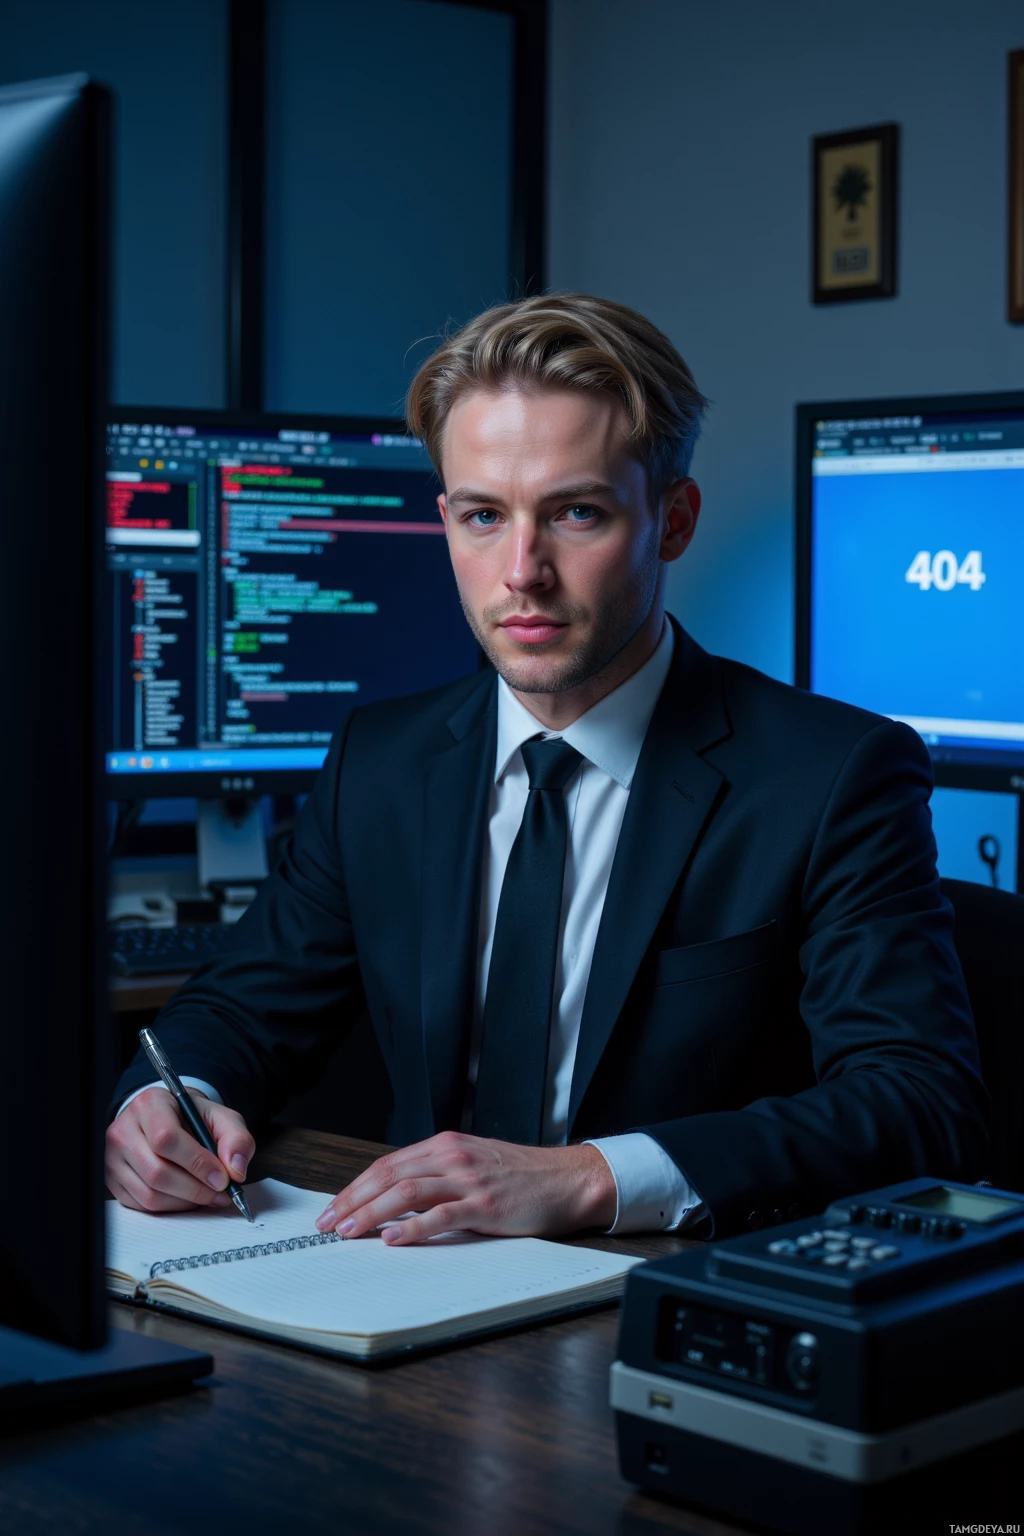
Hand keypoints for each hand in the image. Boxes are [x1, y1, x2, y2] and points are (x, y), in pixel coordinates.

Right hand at [105, 1086, 255, 1213]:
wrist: (168, 1119)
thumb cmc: (192, 1119)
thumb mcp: (221, 1118)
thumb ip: (236, 1139)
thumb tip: (236, 1170)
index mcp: (149, 1105)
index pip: (167, 1138)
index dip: (197, 1163)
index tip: (222, 1178)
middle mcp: (123, 1130)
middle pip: (157, 1172)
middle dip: (196, 1189)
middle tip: (220, 1192)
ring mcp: (114, 1158)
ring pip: (150, 1194)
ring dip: (186, 1202)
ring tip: (208, 1195)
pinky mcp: (114, 1181)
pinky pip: (143, 1205)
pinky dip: (171, 1207)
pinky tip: (188, 1197)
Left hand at [314, 1131, 617, 1244]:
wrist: (566, 1180)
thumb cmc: (520, 1176)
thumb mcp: (471, 1164)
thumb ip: (436, 1175)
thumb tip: (393, 1200)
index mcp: (445, 1145)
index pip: (387, 1164)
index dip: (355, 1187)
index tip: (332, 1208)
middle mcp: (452, 1157)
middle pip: (389, 1175)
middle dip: (352, 1200)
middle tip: (328, 1224)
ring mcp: (468, 1180)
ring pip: (407, 1192)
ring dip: (372, 1212)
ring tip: (350, 1231)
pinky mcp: (485, 1205)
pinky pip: (441, 1215)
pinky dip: (412, 1228)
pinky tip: (393, 1239)